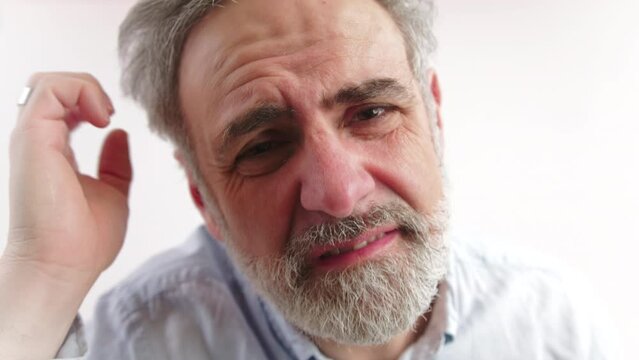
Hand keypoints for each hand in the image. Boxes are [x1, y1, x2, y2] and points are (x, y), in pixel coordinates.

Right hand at [0, 72, 132, 358]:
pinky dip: (81, 90)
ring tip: (105, 115)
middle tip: (108, 115)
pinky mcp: (33, 137)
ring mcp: (32, 138)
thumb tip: (119, 135)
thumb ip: (115, 163)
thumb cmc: (84, 240)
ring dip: (85, 87)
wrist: (64, 265)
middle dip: (87, 88)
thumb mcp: (113, 192)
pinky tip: (101, 118)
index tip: (111, 121)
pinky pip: (50, 88)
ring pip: (48, 82)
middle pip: (51, 87)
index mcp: (53, 151)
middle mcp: (38, 141)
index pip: (62, 104)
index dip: (90, 100)